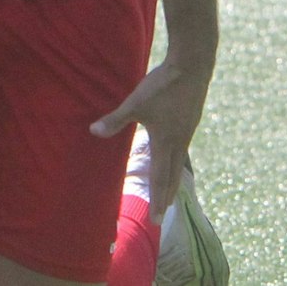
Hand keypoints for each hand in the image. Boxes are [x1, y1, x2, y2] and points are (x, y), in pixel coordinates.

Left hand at [91, 58, 210, 218]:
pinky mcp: (191, 121)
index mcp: (166, 143)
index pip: (160, 178)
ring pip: (180, 162)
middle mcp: (180, 142)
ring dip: (173, 179)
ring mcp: (188, 132)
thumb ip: (115, 120)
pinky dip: (177, 161)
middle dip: (166, 196)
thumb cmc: (163, 86)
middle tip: (162, 214)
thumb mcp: (135, 103)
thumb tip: (93, 132)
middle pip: (173, 176)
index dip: (157, 200)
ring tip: (169, 191)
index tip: (156, 219)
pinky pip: (183, 148)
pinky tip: (174, 155)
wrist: (193, 66)